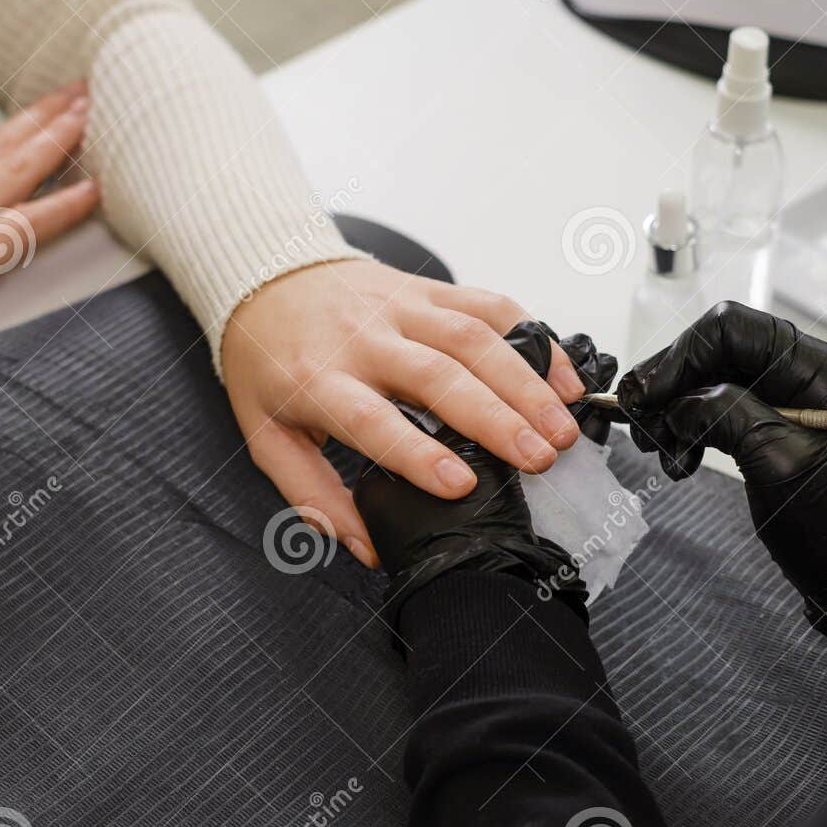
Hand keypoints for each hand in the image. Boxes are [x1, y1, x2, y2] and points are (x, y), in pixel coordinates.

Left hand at [221, 262, 585, 567]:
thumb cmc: (270, 363)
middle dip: (497, 419)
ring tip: (561, 426)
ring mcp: (401, 309)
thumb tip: (365, 547)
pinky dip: (533, 337)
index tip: (461, 485)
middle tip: (539, 458)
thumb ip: (313, 496)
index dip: (418, 453)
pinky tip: (560, 374)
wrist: (265, 279)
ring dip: (526, 383)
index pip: (372, 418)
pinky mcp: (429, 290)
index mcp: (317, 380)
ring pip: (473, 338)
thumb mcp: (268, 437)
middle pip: (439, 376)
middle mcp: (363, 339)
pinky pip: (489, 305)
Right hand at [616, 302, 826, 633]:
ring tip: (663, 452)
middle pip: (717, 351)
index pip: (734, 330)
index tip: (645, 395)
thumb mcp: (778, 463)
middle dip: (673, 385)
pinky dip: (690, 428)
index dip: (681, 356)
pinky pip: (717, 407)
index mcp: (819, 369)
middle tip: (641, 424)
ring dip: (676, 411)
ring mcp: (786, 397)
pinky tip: (681, 459)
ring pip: (710, 380)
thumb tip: (677, 404)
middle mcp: (804, 372)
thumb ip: (727, 415)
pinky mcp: (770, 421)